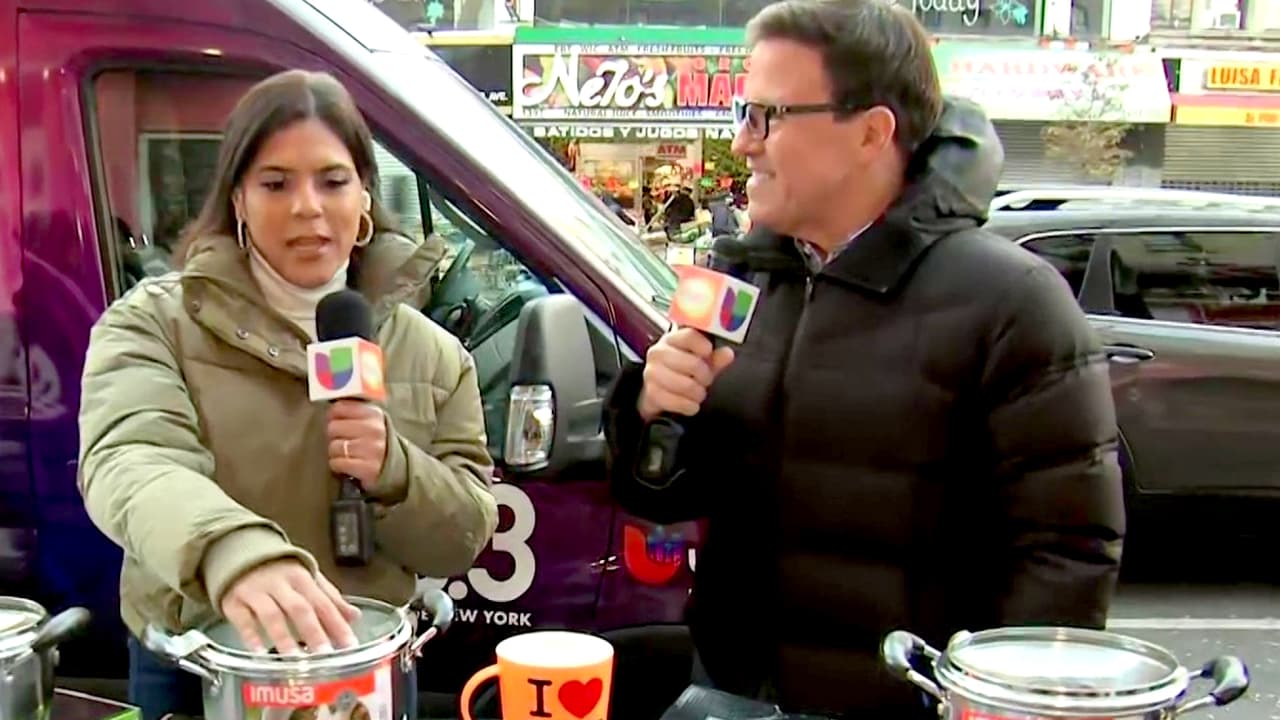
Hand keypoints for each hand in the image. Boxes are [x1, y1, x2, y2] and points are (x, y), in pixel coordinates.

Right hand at [220, 558, 360, 653]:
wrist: (237, 551)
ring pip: (272, 615)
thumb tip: (355, 617)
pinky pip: (243, 619)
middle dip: (314, 632)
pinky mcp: (233, 601)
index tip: (349, 646)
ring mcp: (255, 592)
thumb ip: (329, 599)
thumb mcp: (306, 579)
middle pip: (300, 608)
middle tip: (325, 655)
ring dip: (284, 637)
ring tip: (295, 660)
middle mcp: (280, 584)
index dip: (337, 624)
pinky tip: (259, 653)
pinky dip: (251, 636)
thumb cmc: (279, 571)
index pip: (323, 602)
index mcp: (302, 577)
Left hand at [327, 400, 388, 490]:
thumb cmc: (376, 442)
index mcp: (374, 414)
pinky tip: (347, 464)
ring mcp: (371, 449)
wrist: (397, 468)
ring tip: (347, 454)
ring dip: (336, 453)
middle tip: (344, 441)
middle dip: (334, 436)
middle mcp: (373, 429)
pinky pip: (337, 463)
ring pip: (333, 447)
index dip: (333, 417)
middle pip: (333, 427)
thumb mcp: (372, 421)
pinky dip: (338, 465)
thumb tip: (329, 409)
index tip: (339, 423)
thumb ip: (353, 411)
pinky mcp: (366, 468)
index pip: (339, 408)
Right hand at [637, 327, 734, 421]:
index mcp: (672, 339)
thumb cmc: (682, 371)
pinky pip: (679, 403)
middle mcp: (658, 353)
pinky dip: (690, 406)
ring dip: (698, 393)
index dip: (704, 347)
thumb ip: (715, 357)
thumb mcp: (701, 361)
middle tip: (705, 380)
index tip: (709, 353)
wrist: (659, 389)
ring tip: (697, 392)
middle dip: (705, 376)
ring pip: (687, 385)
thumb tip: (728, 353)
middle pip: (693, 364)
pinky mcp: (652, 393)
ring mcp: (652, 373)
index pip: (690, 336)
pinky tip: (690, 403)